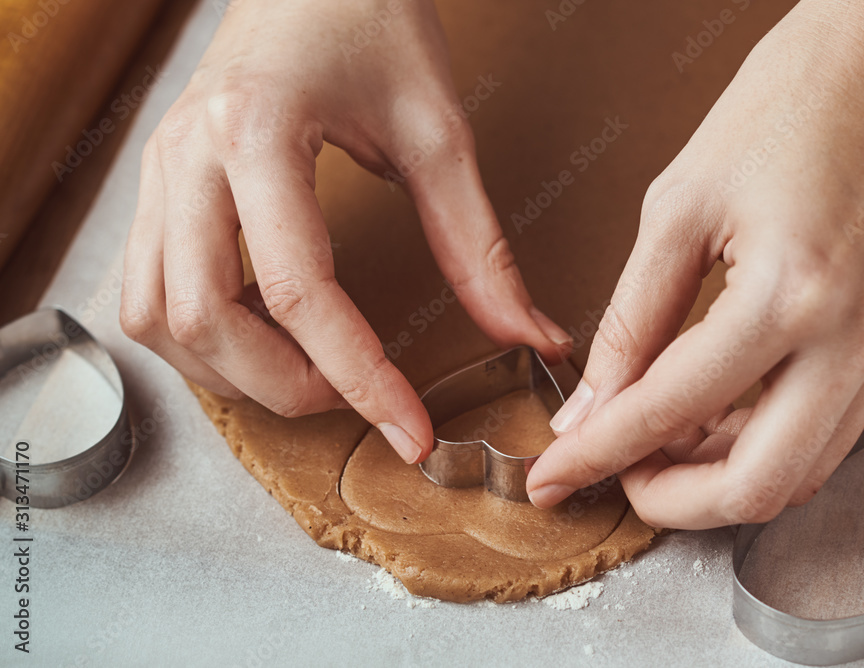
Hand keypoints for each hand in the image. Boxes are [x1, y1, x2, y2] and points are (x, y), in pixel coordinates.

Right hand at [120, 0, 570, 463]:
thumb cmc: (370, 21)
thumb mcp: (436, 130)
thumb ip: (478, 244)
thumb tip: (528, 333)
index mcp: (256, 134)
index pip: (297, 290)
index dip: (359, 377)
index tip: (410, 429)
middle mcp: (187, 157)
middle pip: (202, 318)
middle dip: (282, 385)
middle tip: (352, 398)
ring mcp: (158, 171)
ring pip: (154, 316)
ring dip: (227, 370)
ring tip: (303, 375)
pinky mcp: (157, 184)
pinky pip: (143, 289)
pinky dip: (194, 337)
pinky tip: (252, 337)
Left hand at [525, 0, 863, 527]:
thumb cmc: (797, 94)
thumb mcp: (683, 203)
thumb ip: (634, 316)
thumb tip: (595, 399)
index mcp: (790, 291)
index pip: (668, 409)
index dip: (597, 454)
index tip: (555, 474)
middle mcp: (854, 336)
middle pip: (756, 486)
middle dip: (670, 501)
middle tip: (615, 476)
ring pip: (802, 472)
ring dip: (720, 477)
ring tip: (658, 444)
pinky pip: (829, 429)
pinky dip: (764, 442)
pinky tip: (716, 416)